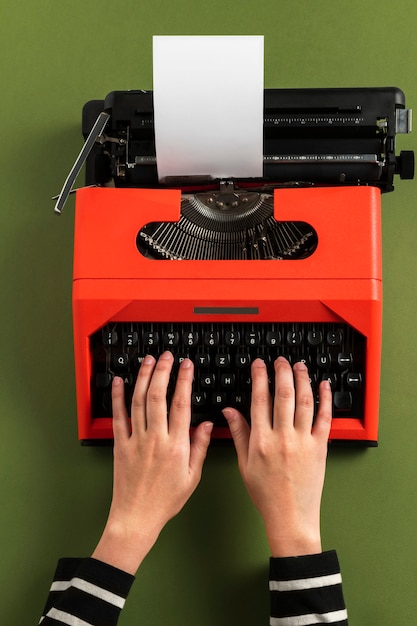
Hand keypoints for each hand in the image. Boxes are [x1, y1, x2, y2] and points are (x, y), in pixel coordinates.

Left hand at [92, 352, 212, 573]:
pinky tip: (119, 382)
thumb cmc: (165, 500)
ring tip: (148, 361)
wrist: (136, 517)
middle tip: (166, 356)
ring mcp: (135, 440)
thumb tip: (206, 423)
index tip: (186, 365)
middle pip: (158, 395)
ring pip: (138, 401)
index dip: (184, 380)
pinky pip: (118, 416)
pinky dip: (118, 397)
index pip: (181, 404)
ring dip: (143, 377)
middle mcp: (155, 438)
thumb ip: (199, 447)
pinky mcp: (119, 445)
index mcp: (176, 445)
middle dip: (163, 371)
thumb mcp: (192, 476)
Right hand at [223, 356, 331, 557]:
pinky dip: (325, 399)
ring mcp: (303, 441)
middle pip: (283, 394)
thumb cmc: (266, 494)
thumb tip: (229, 411)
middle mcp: (283, 437)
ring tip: (299, 366)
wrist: (290, 517)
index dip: (259, 377)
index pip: (259, 399)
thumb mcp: (245, 464)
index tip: (258, 365)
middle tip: (280, 360)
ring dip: (302, 379)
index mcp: (261, 440)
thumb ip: (239, 433)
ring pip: (304, 401)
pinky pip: (324, 418)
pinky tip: (324, 385)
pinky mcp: (320, 448)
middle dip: (281, 371)